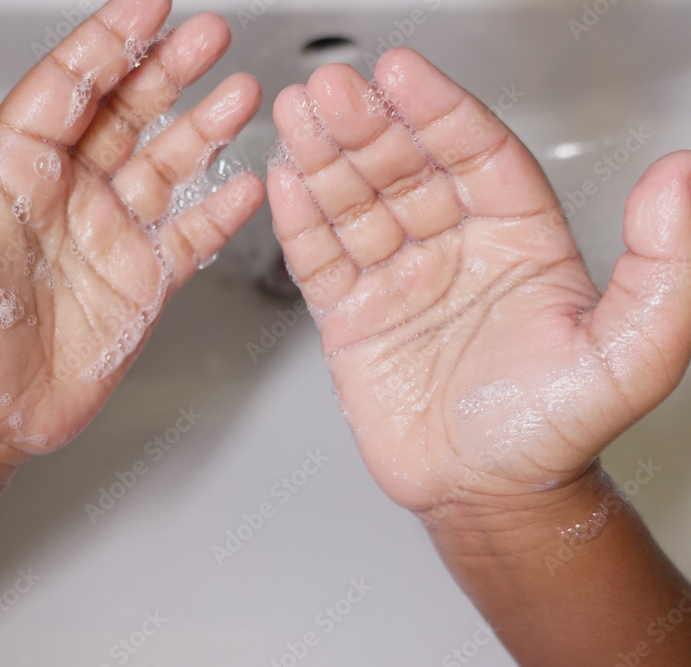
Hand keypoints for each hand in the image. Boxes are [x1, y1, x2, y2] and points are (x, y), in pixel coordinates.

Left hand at [0, 0, 263, 459]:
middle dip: (167, 67)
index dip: (107, 43)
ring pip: (166, 162)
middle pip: (125, 110)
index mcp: (11, 173)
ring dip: (204, 127)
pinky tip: (248, 185)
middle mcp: (66, 193)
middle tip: (208, 33)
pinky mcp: (139, 281)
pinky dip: (222, 210)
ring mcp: (108, 235)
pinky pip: (189, 234)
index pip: (65, 88)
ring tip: (241, 93)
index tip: (146, 7)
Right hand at [268, 48, 690, 513]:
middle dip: (366, 125)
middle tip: (332, 87)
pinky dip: (300, 220)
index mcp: (519, 240)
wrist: (488, 495)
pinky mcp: (353, 316)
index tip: (400, 72)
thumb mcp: (632, 353)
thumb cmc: (554, 431)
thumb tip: (678, 179)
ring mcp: (400, 279)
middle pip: (405, 168)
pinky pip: (321, 257)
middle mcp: (455, 248)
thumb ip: (663, 269)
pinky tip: (285, 180)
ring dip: (324, 157)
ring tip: (297, 114)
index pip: (474, 153)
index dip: (436, 109)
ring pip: (356, 202)